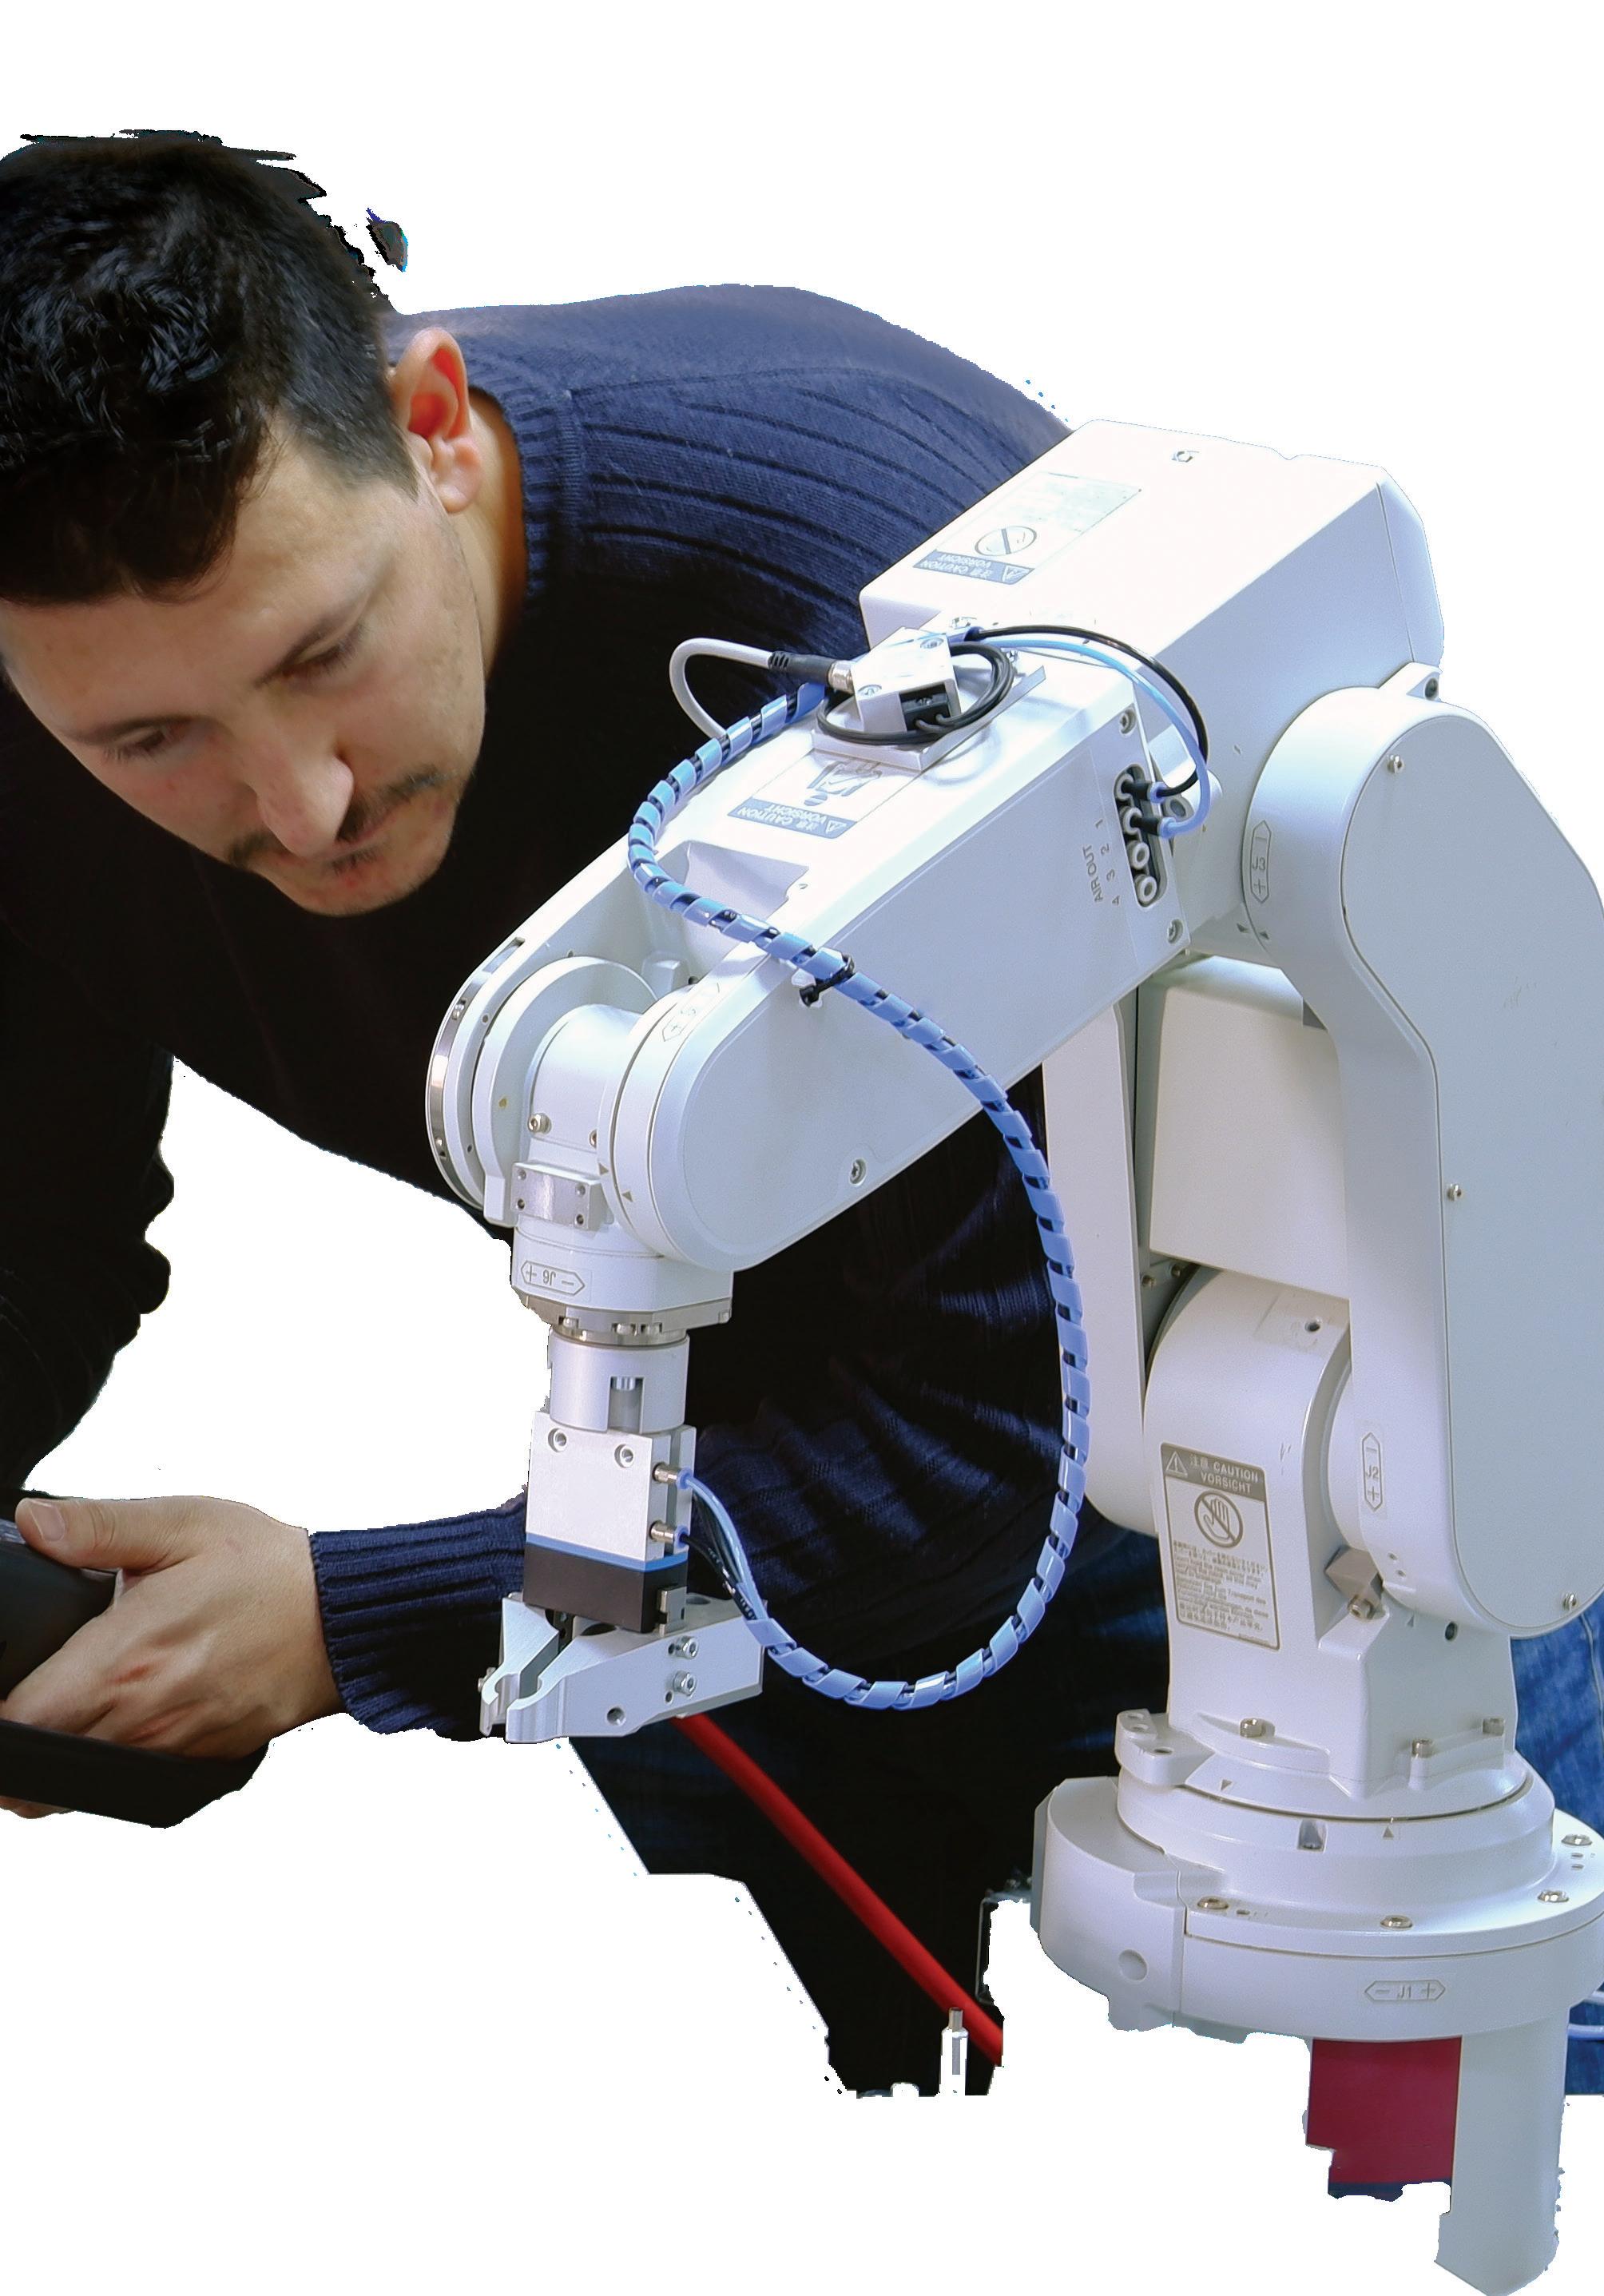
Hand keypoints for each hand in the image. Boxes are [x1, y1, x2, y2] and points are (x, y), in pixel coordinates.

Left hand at [0, 1494, 341, 1818]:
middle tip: (19, 1695)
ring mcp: (171, 1746)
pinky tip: (110, 1718)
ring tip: (53, 1710)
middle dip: (13, 1739)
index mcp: (125, 1657)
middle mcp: (143, 1715)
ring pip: (76, 1783)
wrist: (344, 1618)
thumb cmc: (267, 1568)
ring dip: (52, 1755)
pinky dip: (102, 1761)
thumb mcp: (181, 1524)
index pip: (20, 1720)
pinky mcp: (198, 1761)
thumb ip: (96, 1527)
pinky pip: (126, 1782)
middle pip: (35, 1767)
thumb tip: (30, 1523)